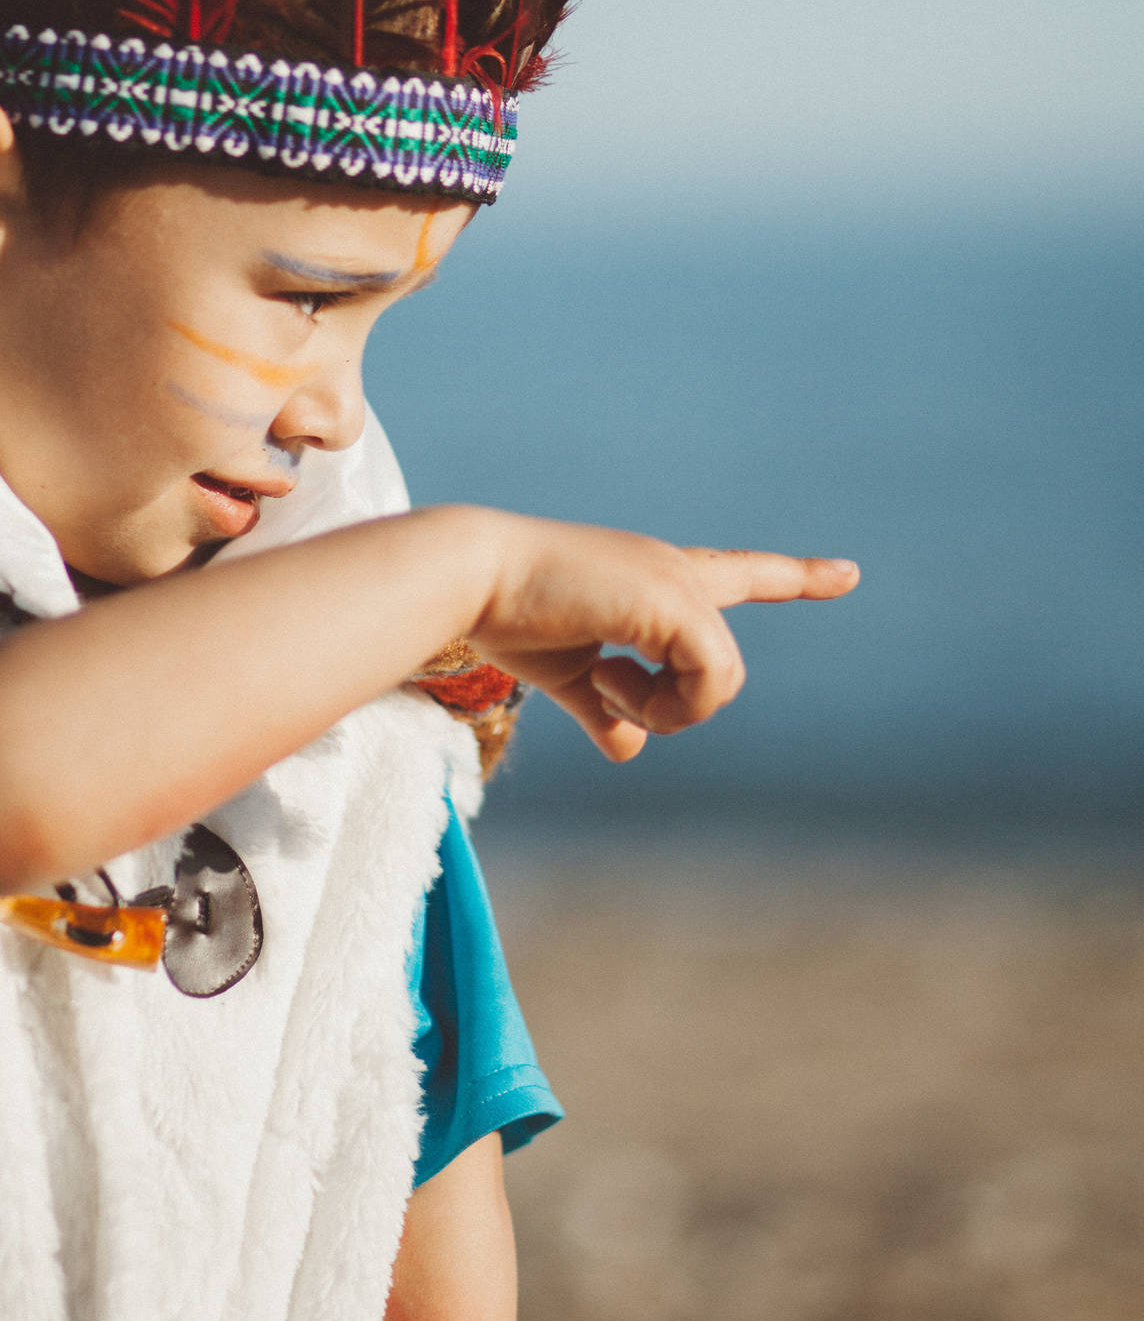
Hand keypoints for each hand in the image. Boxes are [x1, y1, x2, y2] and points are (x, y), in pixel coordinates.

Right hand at [470, 516, 857, 763]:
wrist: (474, 577)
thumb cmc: (508, 613)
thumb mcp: (567, 673)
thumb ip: (604, 709)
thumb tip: (630, 748)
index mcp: (656, 579)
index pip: (740, 575)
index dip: (794, 578)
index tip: (847, 574)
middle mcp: (678, 573)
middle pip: (722, 673)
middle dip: (669, 708)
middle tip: (603, 688)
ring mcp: (679, 584)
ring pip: (720, 685)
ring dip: (658, 706)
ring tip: (599, 676)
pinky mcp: (675, 603)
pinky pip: (708, 682)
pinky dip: (659, 702)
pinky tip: (604, 672)